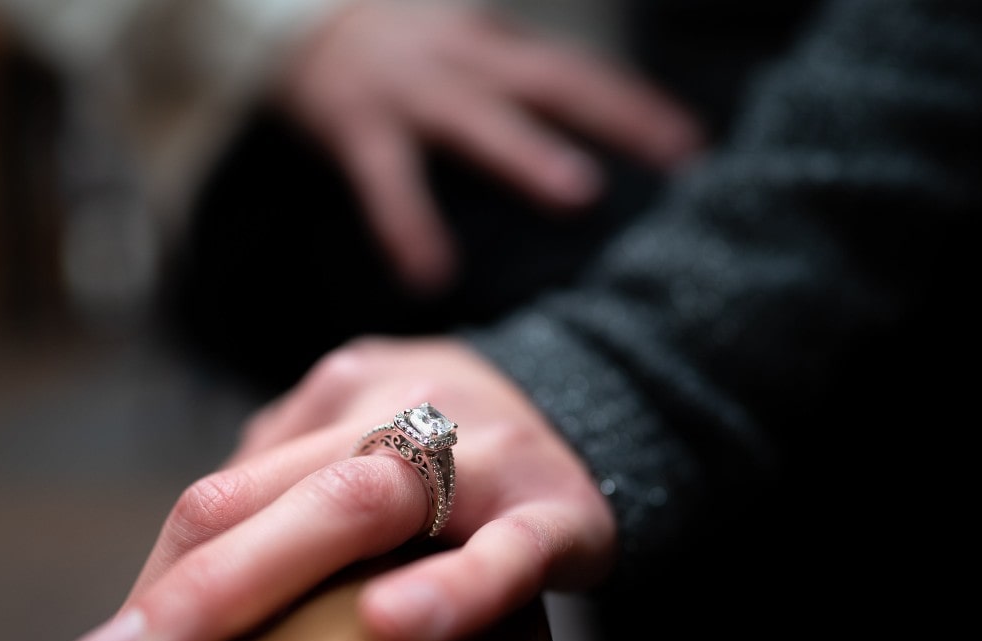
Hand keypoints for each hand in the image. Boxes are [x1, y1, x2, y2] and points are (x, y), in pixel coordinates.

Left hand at [58, 336, 617, 640]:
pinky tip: (394, 626)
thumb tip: (181, 579)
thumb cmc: (466, 446)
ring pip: (356, 502)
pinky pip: (503, 551)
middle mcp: (398, 407)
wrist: (612, 401)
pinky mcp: (557, 508)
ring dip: (251, 583)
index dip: (159, 577)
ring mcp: (478, 451)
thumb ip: (293, 478)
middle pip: (264, 493)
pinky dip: (449, 588)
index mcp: (341, 394)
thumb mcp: (373, 430)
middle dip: (170, 591)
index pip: (225, 488)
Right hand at [274, 0, 702, 288]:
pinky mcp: (357, 125)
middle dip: (616, 116)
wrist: (288, 21)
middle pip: (552, 83)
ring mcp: (410, 91)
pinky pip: (386, 180)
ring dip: (527, 151)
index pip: (578, 74)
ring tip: (578, 191)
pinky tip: (429, 275)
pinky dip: (408, 226)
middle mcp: (461, 61)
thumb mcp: (458, 44)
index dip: (636, 108)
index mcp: (491, 47)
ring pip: (477, 119)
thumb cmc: (390, 46)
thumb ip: (510, 82)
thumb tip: (578, 141)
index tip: (692, 150)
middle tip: (675, 161)